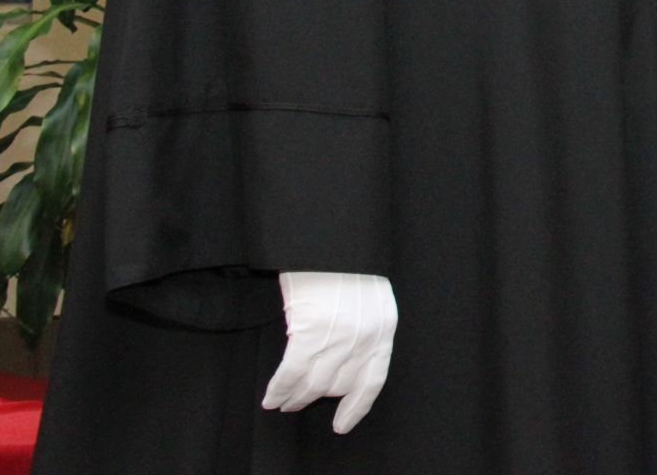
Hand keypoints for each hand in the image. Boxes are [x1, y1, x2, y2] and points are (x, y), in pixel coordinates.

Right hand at [261, 271, 396, 433]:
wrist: (332, 234)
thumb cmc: (345, 260)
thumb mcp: (366, 296)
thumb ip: (361, 327)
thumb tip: (340, 361)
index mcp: (384, 327)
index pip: (373, 379)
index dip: (357, 405)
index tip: (342, 423)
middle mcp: (366, 336)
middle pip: (339, 384)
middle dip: (316, 398)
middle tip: (297, 403)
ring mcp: (339, 335)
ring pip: (315, 384)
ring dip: (295, 397)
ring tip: (283, 402)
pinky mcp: (310, 331)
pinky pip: (293, 373)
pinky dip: (280, 388)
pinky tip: (271, 396)